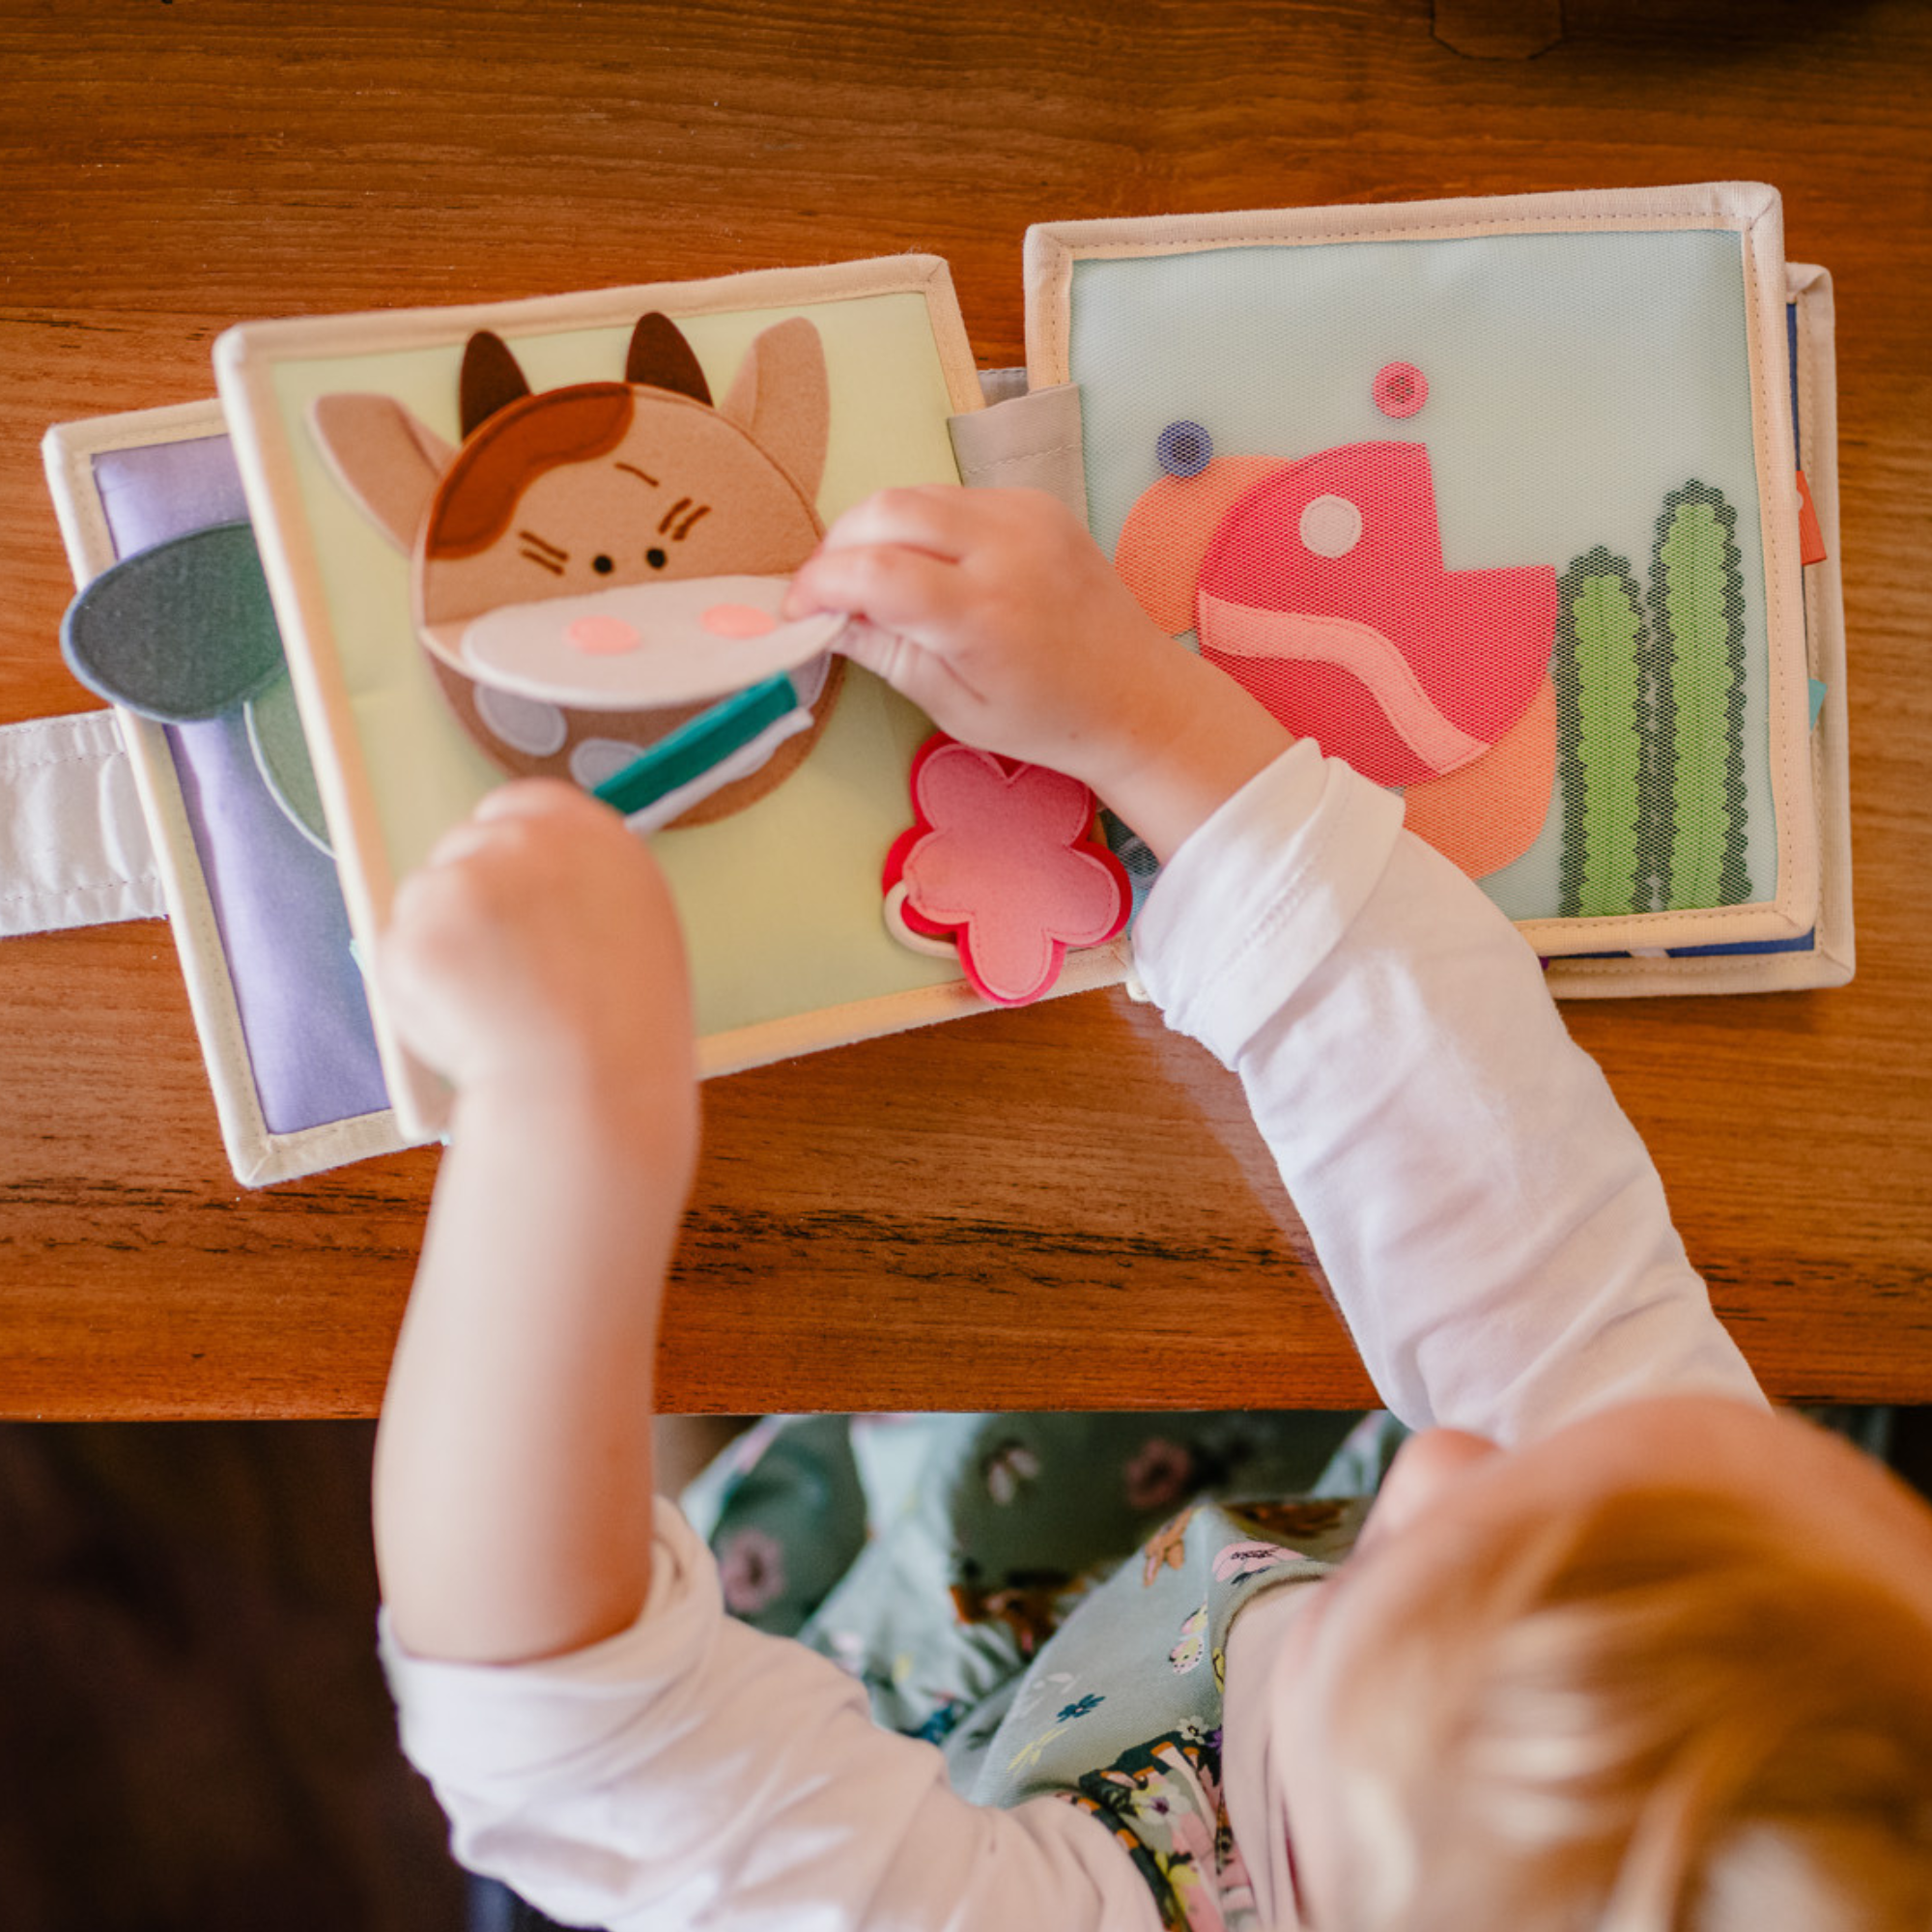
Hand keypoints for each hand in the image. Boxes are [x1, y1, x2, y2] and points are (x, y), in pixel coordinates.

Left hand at [378, 780, 696, 1126]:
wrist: (591, 1091)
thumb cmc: (627, 1028)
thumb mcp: (635, 925)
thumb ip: (581, 886)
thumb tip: (531, 886)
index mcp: (591, 837)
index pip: (519, 807)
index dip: (504, 851)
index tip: (503, 893)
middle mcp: (525, 843)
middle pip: (464, 848)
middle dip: (466, 902)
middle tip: (496, 970)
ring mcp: (461, 883)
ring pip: (424, 900)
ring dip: (441, 945)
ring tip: (492, 1009)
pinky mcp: (413, 932)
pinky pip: (398, 952)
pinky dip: (417, 989)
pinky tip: (466, 1024)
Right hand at [784, 485, 1291, 861]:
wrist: (1138, 695)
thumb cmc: (1047, 719)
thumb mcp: (956, 706)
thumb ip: (888, 654)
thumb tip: (827, 618)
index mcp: (984, 615)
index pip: (873, 571)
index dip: (819, 584)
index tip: (797, 610)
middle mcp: (1007, 548)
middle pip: (885, 509)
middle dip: (838, 545)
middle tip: (825, 590)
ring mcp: (1026, 516)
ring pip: (915, 494)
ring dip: (876, 529)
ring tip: (867, 579)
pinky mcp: (1037, 503)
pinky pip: (954, 496)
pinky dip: (921, 524)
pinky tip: (924, 567)